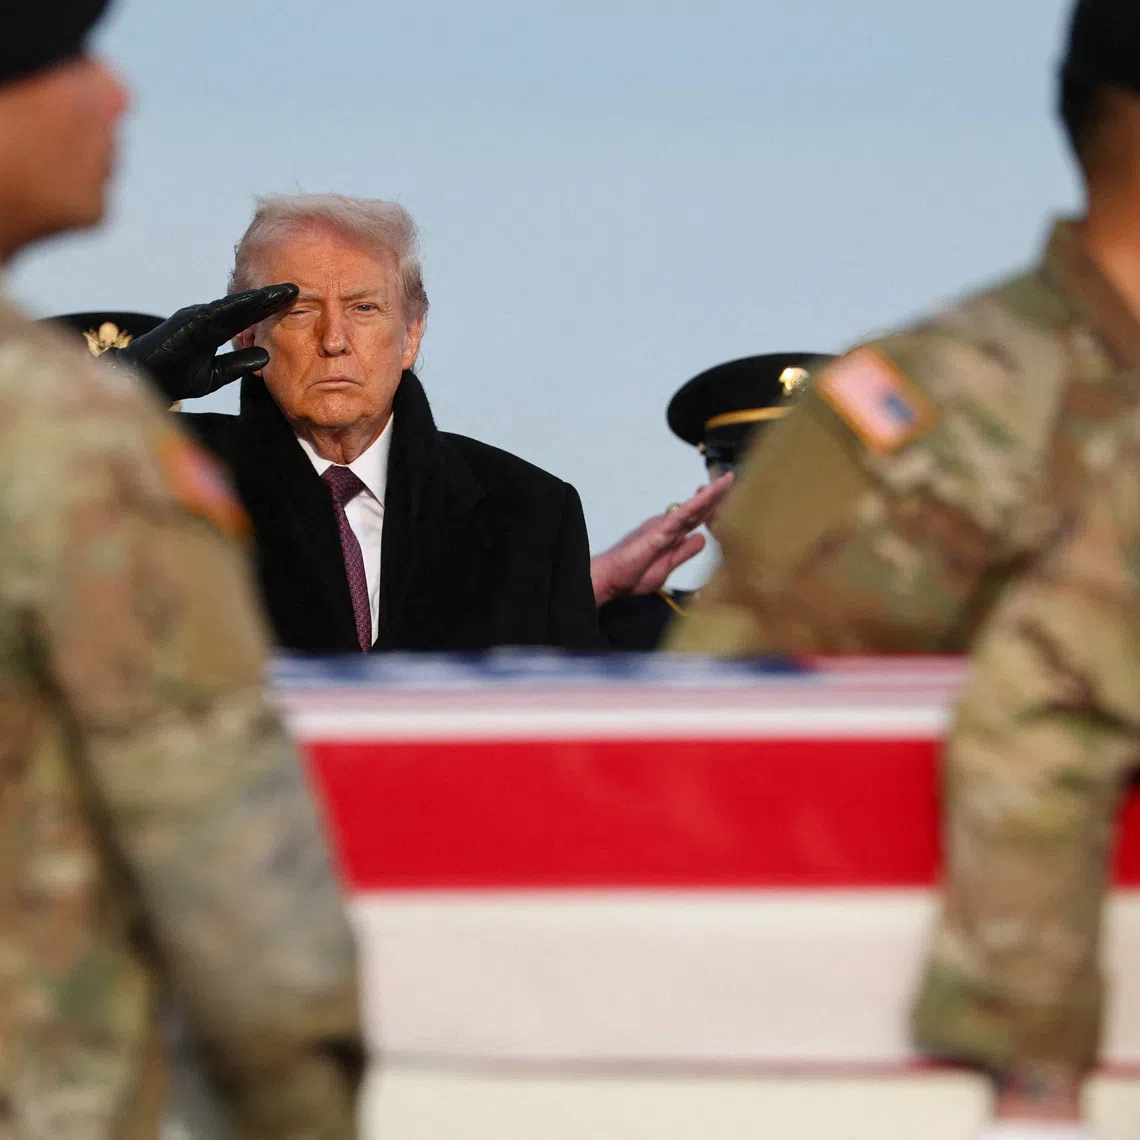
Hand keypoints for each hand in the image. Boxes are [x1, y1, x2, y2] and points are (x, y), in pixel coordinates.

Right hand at [115, 283, 298, 402]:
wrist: (143, 380)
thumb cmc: (174, 376)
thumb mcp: (214, 374)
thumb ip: (237, 364)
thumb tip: (265, 356)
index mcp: (212, 329)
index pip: (247, 317)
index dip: (269, 309)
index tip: (293, 302)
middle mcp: (206, 318)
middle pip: (244, 306)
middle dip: (270, 298)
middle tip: (296, 289)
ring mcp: (197, 318)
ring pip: (234, 305)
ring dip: (260, 298)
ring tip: (284, 292)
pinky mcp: (189, 323)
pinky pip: (218, 313)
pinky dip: (238, 306)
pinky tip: (257, 301)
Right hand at [590, 472, 733, 605]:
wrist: (611, 578)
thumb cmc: (632, 574)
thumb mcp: (667, 566)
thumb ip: (684, 552)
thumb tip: (702, 538)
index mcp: (671, 535)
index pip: (697, 519)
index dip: (713, 507)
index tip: (728, 496)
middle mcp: (667, 526)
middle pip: (697, 508)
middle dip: (715, 494)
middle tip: (730, 478)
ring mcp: (662, 527)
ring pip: (691, 508)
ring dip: (709, 494)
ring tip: (725, 481)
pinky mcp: (656, 533)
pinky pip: (679, 516)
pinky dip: (693, 506)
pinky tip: (706, 497)